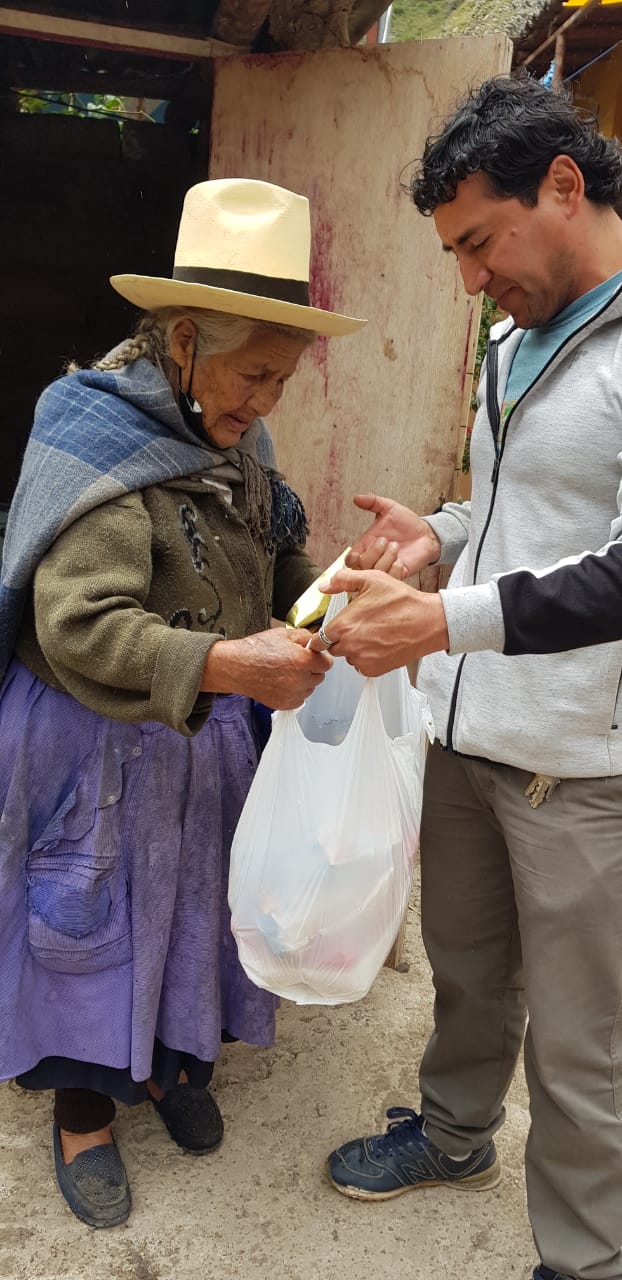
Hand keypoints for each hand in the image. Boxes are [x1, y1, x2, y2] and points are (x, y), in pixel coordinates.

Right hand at [201, 627, 331, 708]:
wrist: (237, 667)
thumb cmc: (256, 650)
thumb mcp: (283, 634)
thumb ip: (305, 636)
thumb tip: (316, 640)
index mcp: (302, 660)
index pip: (327, 663)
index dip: (319, 658)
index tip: (312, 656)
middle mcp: (300, 680)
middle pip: (319, 676)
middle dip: (311, 669)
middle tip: (295, 663)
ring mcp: (293, 694)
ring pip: (310, 688)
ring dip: (303, 681)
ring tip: (285, 672)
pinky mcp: (285, 704)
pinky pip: (300, 698)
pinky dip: (294, 692)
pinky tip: (281, 682)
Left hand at [307, 568, 448, 674]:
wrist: (428, 622)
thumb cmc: (402, 601)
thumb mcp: (372, 580)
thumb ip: (343, 581)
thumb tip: (324, 586)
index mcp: (344, 625)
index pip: (318, 639)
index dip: (323, 635)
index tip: (328, 633)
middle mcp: (350, 645)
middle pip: (333, 649)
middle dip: (340, 640)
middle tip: (358, 628)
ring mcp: (362, 660)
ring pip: (348, 657)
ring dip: (354, 649)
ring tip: (372, 635)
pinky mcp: (374, 670)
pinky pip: (362, 666)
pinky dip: (367, 659)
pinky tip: (379, 645)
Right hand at [346, 494, 440, 576]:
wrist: (427, 534)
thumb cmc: (408, 523)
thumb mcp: (390, 508)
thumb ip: (373, 502)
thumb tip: (357, 498)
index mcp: (367, 545)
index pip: (350, 559)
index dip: (352, 557)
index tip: (359, 550)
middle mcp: (374, 558)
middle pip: (360, 567)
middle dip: (372, 553)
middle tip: (385, 541)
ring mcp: (386, 568)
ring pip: (375, 573)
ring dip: (385, 559)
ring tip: (396, 547)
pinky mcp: (398, 574)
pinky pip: (390, 578)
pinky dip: (395, 568)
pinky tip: (401, 559)